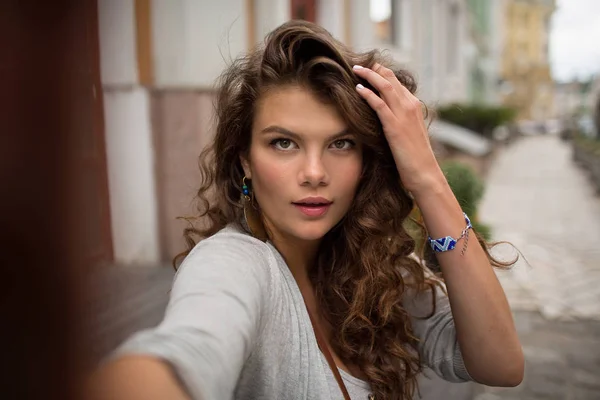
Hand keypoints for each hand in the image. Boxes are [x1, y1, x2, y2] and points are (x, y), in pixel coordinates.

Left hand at [353, 64, 443, 193]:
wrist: (424, 172)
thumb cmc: (415, 157)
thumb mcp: (408, 133)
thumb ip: (399, 121)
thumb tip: (384, 117)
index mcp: (414, 106)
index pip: (396, 82)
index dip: (381, 73)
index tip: (368, 69)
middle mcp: (410, 105)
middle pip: (390, 78)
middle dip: (374, 69)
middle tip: (358, 65)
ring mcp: (403, 114)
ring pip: (384, 86)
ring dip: (369, 75)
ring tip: (355, 69)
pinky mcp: (394, 126)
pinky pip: (379, 104)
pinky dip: (367, 94)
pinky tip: (357, 89)